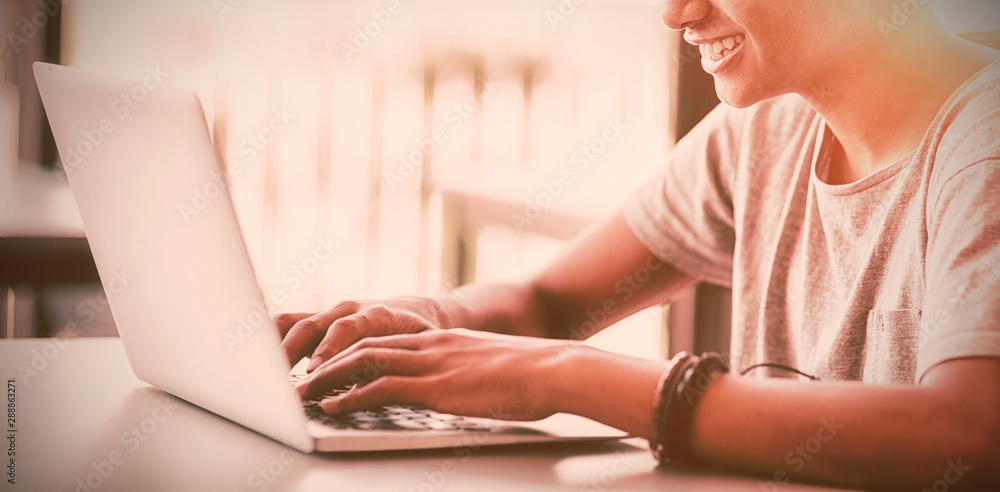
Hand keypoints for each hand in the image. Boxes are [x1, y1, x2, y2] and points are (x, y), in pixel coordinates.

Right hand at [275, 297, 447, 371]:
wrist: (419, 311)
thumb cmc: (422, 334)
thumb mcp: (420, 348)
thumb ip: (396, 364)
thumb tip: (373, 391)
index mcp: (378, 315)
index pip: (349, 329)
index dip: (330, 349)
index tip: (315, 371)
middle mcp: (350, 310)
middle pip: (313, 325)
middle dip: (293, 353)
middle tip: (278, 380)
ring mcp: (331, 313)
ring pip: (295, 322)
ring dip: (276, 346)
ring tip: (261, 373)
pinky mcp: (319, 319)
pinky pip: (290, 322)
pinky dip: (272, 337)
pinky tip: (260, 359)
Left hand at [294, 328, 580, 420]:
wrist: (556, 368)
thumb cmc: (535, 373)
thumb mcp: (493, 366)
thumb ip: (470, 371)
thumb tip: (468, 387)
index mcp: (444, 339)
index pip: (386, 340)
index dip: (353, 351)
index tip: (331, 362)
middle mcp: (431, 345)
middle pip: (365, 346)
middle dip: (330, 361)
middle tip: (303, 376)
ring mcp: (431, 364)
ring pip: (363, 364)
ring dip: (328, 378)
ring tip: (304, 392)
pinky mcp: (435, 387)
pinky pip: (380, 389)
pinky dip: (350, 398)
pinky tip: (332, 408)